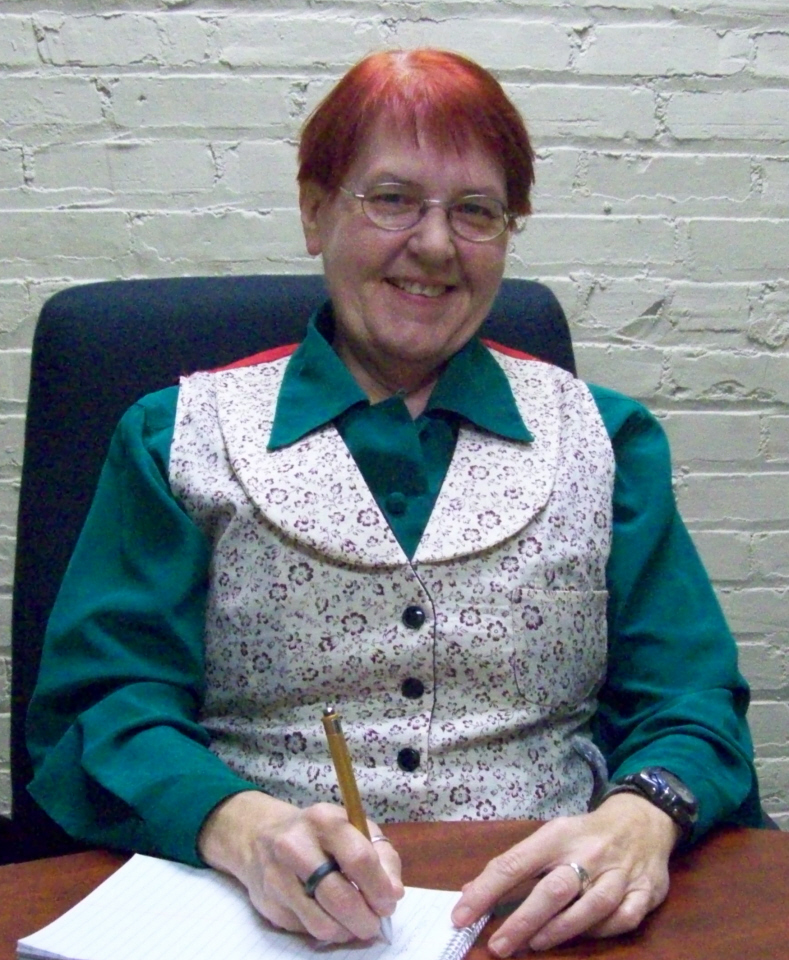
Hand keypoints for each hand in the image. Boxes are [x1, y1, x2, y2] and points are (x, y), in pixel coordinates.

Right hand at [198, 790, 402, 942]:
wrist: (259, 836)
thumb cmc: (319, 833)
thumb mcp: (353, 828)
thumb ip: (381, 856)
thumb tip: (393, 894)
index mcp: (324, 820)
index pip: (359, 859)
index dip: (379, 887)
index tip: (389, 902)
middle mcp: (295, 845)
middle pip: (340, 898)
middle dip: (366, 919)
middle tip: (374, 923)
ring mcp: (278, 877)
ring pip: (323, 924)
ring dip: (347, 931)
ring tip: (354, 923)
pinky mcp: (269, 904)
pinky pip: (307, 930)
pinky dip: (326, 930)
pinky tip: (330, 916)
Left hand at [452, 794, 680, 955]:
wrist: (643, 820)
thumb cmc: (585, 834)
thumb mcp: (550, 837)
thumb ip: (515, 865)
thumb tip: (470, 892)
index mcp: (558, 835)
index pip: (515, 863)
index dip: (486, 891)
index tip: (462, 915)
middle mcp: (588, 853)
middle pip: (553, 890)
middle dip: (522, 920)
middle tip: (498, 946)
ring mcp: (619, 873)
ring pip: (590, 908)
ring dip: (559, 930)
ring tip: (534, 945)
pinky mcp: (645, 892)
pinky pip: (622, 920)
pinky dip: (601, 932)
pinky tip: (581, 936)